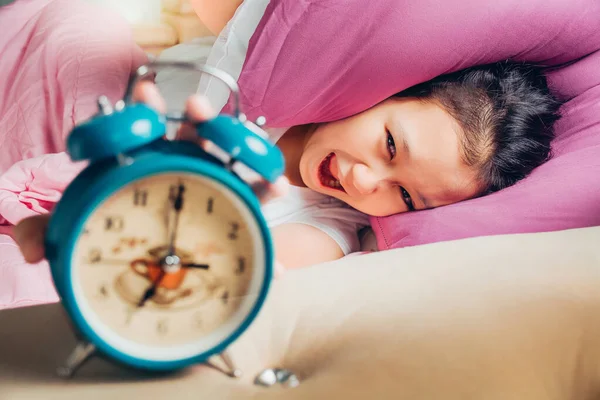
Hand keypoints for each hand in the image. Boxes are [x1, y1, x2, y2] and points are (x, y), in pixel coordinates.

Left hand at [13, 81, 289, 270]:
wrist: (152, 290)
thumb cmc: (121, 253)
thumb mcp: (80, 240)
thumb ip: (53, 234)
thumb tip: (31, 244)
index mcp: (148, 170)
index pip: (146, 133)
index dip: (145, 112)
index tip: (145, 94)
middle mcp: (184, 176)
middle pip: (198, 140)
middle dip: (201, 119)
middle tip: (197, 107)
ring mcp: (214, 194)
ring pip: (235, 165)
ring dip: (246, 150)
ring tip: (245, 144)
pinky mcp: (237, 217)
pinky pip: (258, 205)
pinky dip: (270, 196)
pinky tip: (278, 191)